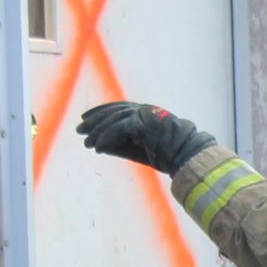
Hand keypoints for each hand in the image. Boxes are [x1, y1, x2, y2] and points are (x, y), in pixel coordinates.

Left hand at [77, 101, 215, 174]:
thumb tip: (97, 145)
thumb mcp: (139, 149)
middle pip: (114, 111)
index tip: (86, 120)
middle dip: (95, 121)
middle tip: (80, 129)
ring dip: (98, 132)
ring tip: (87, 143)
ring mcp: (146, 115)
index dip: (100, 113)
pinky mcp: (144, 123)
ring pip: (115, 119)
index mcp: (146, 112)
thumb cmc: (167, 155)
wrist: (187, 157)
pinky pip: (119, 128)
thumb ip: (120, 144)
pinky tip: (98, 148)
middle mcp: (145, 110)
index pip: (118, 108)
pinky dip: (107, 138)